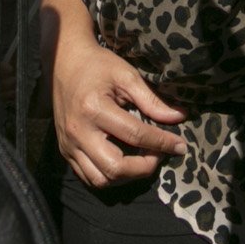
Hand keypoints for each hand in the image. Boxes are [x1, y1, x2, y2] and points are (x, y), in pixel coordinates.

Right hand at [51, 31, 188, 188]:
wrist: (64, 64)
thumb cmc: (97, 65)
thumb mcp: (127, 75)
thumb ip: (151, 100)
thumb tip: (179, 118)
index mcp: (94, 108)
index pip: (135, 135)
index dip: (162, 143)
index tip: (180, 146)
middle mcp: (79, 131)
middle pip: (115, 168)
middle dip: (144, 168)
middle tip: (159, 155)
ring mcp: (69, 144)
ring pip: (100, 180)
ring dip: (126, 177)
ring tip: (142, 160)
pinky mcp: (65, 150)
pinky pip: (88, 176)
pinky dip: (109, 177)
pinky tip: (124, 163)